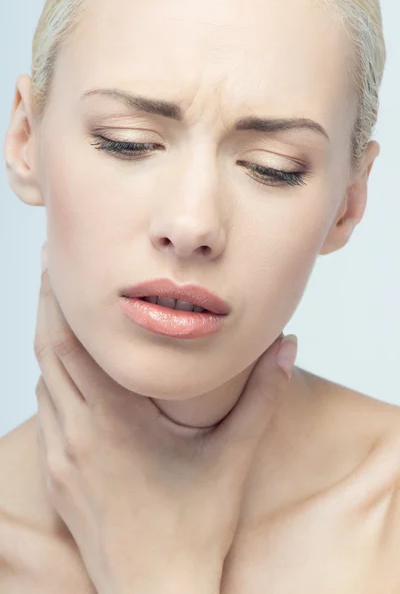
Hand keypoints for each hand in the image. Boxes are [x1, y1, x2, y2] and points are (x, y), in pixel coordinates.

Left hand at [34, 247, 297, 593]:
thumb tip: (287, 346)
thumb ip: (263, 396)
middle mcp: (78, 434)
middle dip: (46, 307)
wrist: (155, 593)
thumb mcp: (234, 457)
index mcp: (115, 422)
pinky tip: (70, 374)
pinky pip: (46, 414)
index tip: (59, 264)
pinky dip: (52, 382)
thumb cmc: (194, 527)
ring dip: (49, 345)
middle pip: (47, 353)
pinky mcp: (55, 477)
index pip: (73, 345)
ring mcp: (61, 458)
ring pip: (42, 382)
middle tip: (52, 270)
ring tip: (62, 314)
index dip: (60, 300)